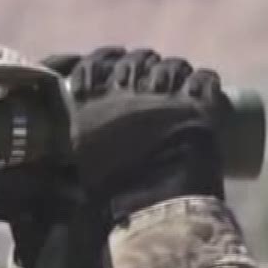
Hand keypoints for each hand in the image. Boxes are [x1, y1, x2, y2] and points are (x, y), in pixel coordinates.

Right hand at [56, 47, 226, 219]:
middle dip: (147, 67)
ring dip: (177, 74)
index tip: (116, 66)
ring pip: (174, 65)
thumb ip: (71, 154)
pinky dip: (206, 84)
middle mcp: (127, 89)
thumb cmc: (108, 195)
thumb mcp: (76, 171)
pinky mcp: (199, 105)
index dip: (108, 60)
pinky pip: (206, 79)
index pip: (97, 61)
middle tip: (154, 85)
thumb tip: (61, 162)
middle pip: (140, 58)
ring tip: (180, 89)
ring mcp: (165, 94)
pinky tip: (204, 92)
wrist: (151, 208)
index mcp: (94, 101)